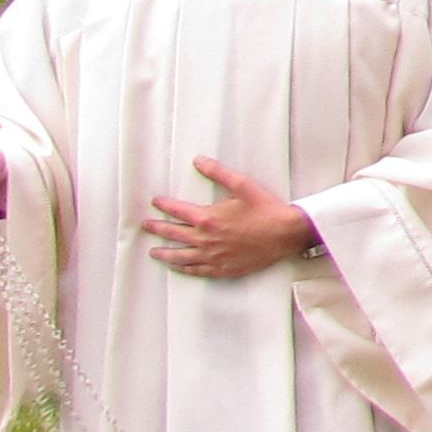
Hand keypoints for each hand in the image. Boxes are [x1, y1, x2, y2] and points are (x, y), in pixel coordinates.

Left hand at [145, 159, 313, 276]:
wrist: (285, 234)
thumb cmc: (265, 209)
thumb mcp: (242, 185)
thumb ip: (217, 173)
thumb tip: (198, 161)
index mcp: (208, 218)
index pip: (177, 211)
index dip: (164, 205)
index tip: (155, 202)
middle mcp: (206, 239)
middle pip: (173, 234)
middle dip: (157, 228)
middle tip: (146, 225)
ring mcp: (213, 256)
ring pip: (180, 256)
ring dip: (165, 252)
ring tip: (154, 251)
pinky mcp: (222, 268)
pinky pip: (196, 270)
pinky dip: (183, 268)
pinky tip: (177, 267)